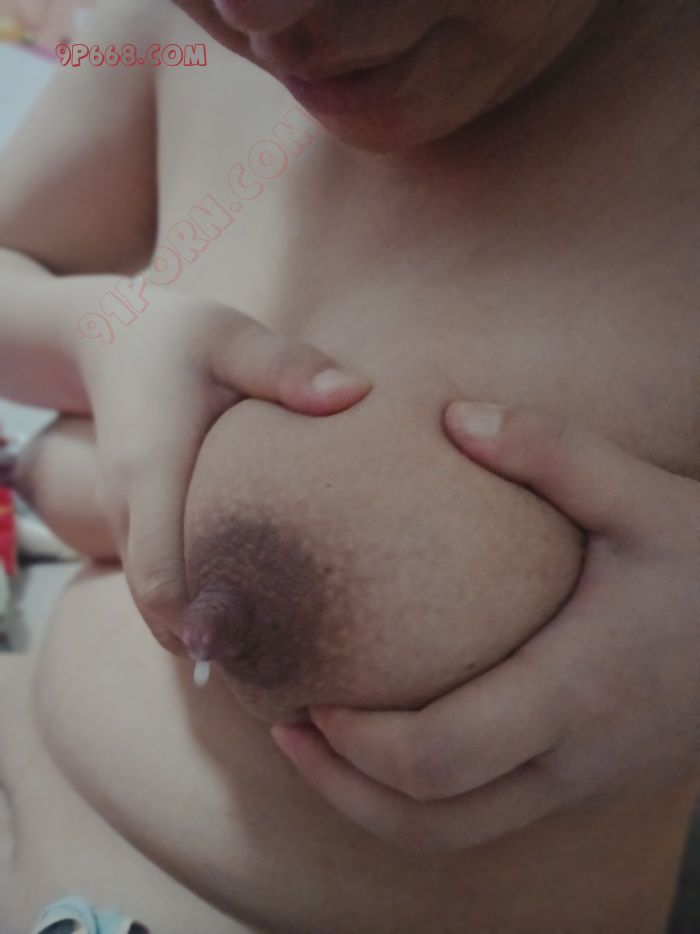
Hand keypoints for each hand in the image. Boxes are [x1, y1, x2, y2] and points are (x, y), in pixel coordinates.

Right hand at [73, 293, 370, 654]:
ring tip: (283, 660)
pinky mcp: (139, 519)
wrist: (105, 336)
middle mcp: (131, 508)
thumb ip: (285, 367)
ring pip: (158, 603)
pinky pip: (164, 580)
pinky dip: (198, 607)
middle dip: (215, 647)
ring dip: (208, 631)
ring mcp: (127, 519)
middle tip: (290, 680)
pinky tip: (257, 614)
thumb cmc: (174, 335)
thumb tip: (356, 394)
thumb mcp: (230, 335)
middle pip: (159, 611)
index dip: (199, 628)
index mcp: (152, 473)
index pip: (160, 578)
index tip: (257, 660)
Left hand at [271, 403, 699, 851]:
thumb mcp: (647, 498)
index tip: (307, 696)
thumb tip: (455, 416)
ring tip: (318, 742)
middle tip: (285, 726)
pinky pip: (482, 815)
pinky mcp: (581, 784)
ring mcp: (577, 785)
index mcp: (573, 693)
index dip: (356, 744)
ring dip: (372, 802)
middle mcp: (570, 761)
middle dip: (341, 786)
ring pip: (451, 835)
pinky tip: (391, 736)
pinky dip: (420, 796)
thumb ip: (554, 452)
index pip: (437, 757)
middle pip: (427, 823)